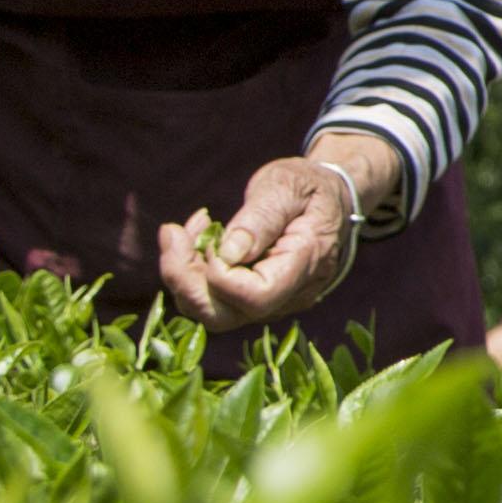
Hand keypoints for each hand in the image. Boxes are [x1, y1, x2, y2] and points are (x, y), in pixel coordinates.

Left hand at [161, 141, 375, 326]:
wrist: (329, 200)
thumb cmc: (308, 187)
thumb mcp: (287, 186)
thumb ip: (261, 218)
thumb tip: (227, 253)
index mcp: (305, 264)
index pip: (255, 296)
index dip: (219, 273)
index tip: (212, 232)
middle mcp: (288, 296)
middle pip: (223, 316)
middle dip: (184, 279)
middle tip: (172, 232)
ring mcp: (270, 304)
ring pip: (210, 312)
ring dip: (183, 273)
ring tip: (185, 229)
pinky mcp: (252, 301)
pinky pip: (212, 301)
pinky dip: (191, 272)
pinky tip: (197, 238)